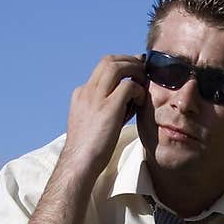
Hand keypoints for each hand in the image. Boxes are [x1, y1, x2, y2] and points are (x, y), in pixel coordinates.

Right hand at [62, 53, 149, 176]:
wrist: (79, 162)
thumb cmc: (90, 149)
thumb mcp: (95, 122)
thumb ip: (107, 108)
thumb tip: (127, 102)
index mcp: (81, 94)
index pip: (102, 68)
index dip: (120, 64)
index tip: (134, 69)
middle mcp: (87, 91)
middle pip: (108, 60)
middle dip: (128, 60)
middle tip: (144, 67)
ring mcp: (96, 98)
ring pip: (116, 66)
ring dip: (134, 69)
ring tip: (144, 80)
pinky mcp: (108, 107)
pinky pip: (128, 86)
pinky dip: (137, 89)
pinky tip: (141, 101)